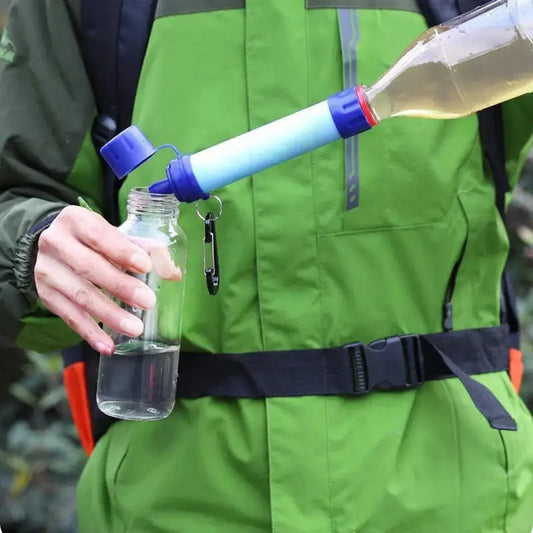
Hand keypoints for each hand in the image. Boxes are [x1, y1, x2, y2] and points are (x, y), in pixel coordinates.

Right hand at [34, 206, 177, 354]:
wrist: (56, 247)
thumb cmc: (96, 240)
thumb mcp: (118, 235)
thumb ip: (148, 249)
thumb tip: (172, 274)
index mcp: (76, 220)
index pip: (99, 235)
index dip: (123, 251)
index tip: (146, 267)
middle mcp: (55, 243)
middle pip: (88, 267)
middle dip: (120, 286)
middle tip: (148, 302)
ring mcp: (47, 270)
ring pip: (79, 295)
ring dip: (109, 315)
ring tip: (135, 328)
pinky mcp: (46, 295)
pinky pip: (69, 317)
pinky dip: (90, 333)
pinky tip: (108, 345)